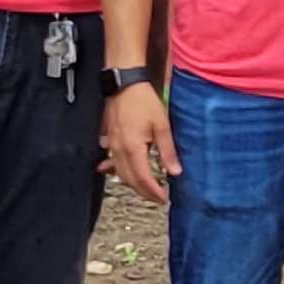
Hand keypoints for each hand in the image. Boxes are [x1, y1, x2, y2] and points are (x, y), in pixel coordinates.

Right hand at [103, 81, 178, 203]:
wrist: (124, 84)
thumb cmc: (143, 101)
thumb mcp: (161, 125)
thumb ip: (167, 151)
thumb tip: (175, 171)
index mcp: (133, 148)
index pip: (143, 179)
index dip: (153, 192)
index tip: (163, 199)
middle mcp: (118, 150)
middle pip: (129, 180)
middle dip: (144, 192)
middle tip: (158, 198)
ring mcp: (111, 145)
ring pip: (120, 173)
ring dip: (133, 184)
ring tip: (147, 189)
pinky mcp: (109, 140)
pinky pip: (112, 162)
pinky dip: (119, 172)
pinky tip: (121, 174)